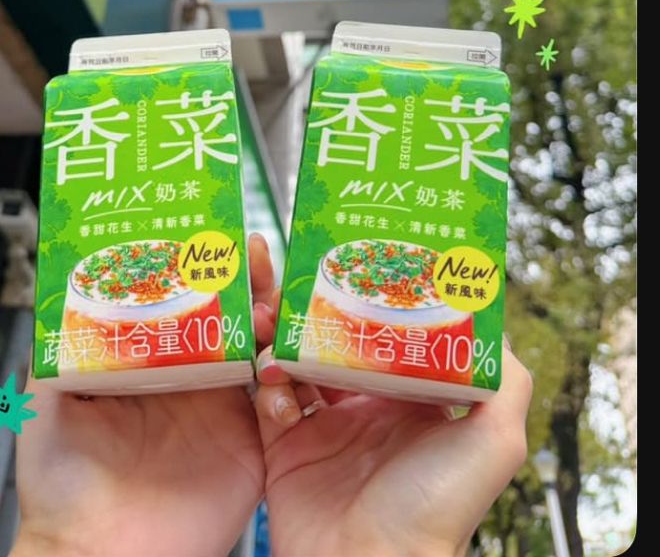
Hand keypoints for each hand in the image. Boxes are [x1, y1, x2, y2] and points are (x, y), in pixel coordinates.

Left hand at [13, 233, 274, 556]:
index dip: (202, 267)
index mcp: (150, 363)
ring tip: (271, 296)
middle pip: (231, 315)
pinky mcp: (252, 448)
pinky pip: (281, 403)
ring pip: (262, 349)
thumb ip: (58, 343)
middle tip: (254, 251)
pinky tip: (281, 354)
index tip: (215, 236)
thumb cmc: (60, 486)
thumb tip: (60, 283)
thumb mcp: (46, 400)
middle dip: (248, 279)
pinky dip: (288, 374)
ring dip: (273, 316)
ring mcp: (224, 413)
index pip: (185, 300)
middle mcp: (191, 381)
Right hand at [253, 249, 532, 556]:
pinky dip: (267, 382)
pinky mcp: (286, 447)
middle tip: (307, 282)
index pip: (394, 336)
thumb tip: (496, 325)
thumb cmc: (436, 509)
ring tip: (280, 322)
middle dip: (323, 311)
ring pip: (298, 360)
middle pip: (341, 341)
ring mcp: (325, 428)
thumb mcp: (494, 441)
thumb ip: (506, 382)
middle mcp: (370, 409)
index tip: (363, 265)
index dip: (379, 302)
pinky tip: (275, 378)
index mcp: (414, 403)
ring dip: (286, 337)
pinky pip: (268, 399)